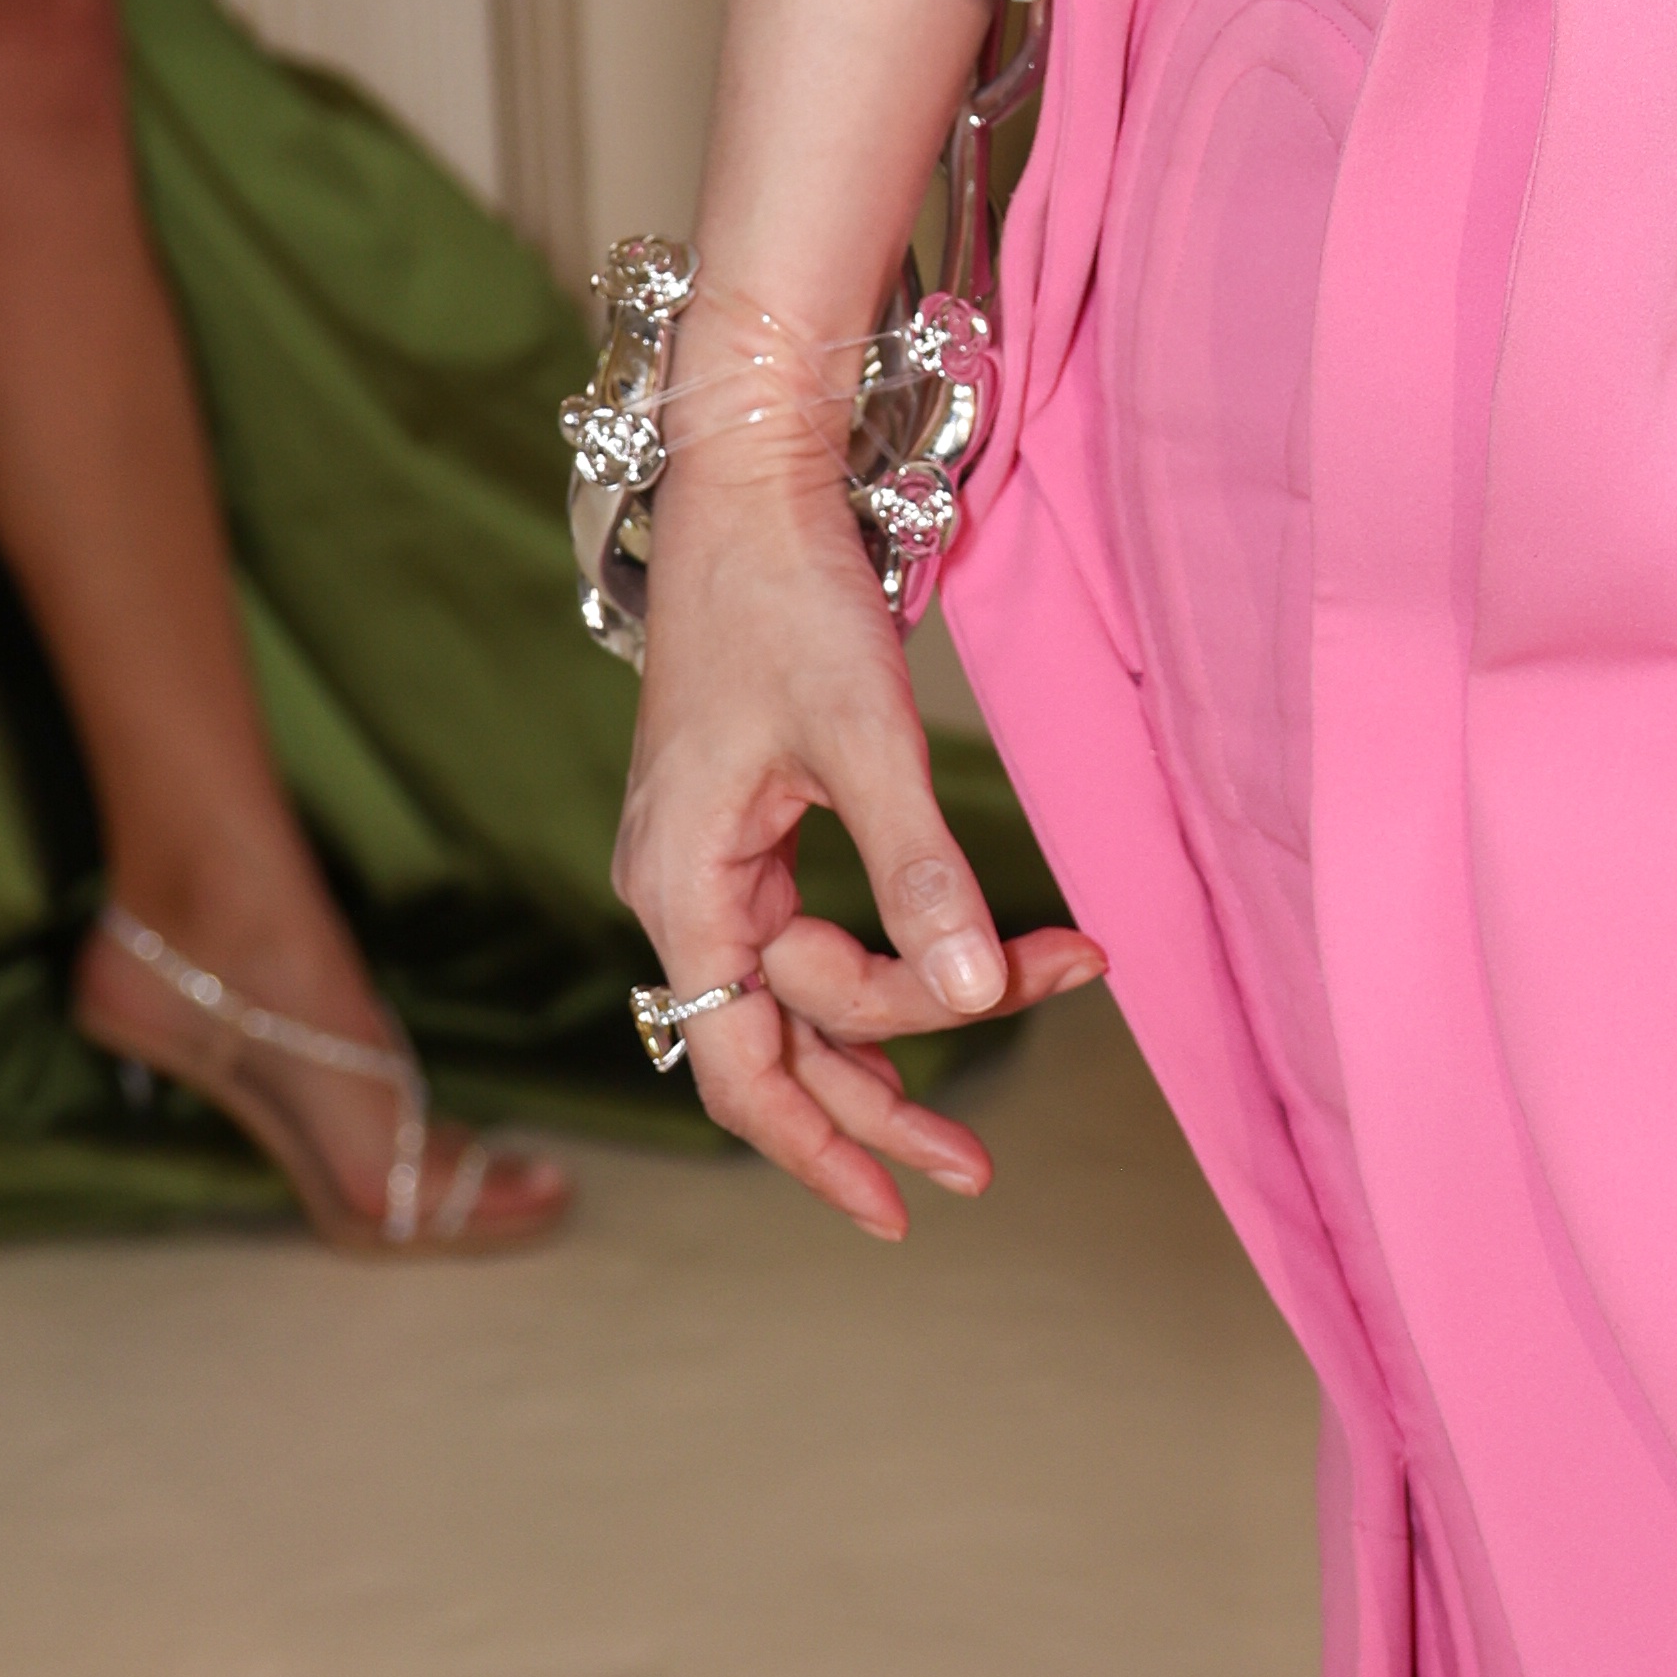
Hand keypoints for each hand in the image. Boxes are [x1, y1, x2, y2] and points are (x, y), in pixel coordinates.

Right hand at [616, 443, 1103, 1242]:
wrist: (746, 486)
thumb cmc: (786, 596)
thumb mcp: (862, 734)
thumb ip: (918, 868)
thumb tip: (973, 997)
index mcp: (683, 888)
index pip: (749, 1067)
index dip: (827, 1146)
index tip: (919, 1191)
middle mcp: (679, 892)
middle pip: (777, 1046)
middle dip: (879, 1105)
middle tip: (975, 1171)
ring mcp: (706, 862)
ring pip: (801, 992)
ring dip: (899, 1023)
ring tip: (997, 1064)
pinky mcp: (742, 827)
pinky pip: (806, 933)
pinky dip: (882, 960)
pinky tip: (945, 977)